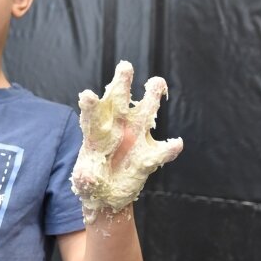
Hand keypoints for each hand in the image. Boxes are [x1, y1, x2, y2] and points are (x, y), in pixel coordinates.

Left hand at [71, 61, 182, 221]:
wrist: (108, 194)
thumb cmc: (91, 180)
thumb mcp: (84, 182)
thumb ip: (85, 179)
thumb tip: (88, 178)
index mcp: (96, 131)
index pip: (92, 115)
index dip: (90, 106)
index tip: (86, 95)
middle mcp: (117, 128)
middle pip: (119, 102)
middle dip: (122, 83)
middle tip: (125, 66)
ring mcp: (135, 139)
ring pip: (146, 113)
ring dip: (152, 97)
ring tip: (156, 81)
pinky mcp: (148, 156)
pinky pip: (161, 151)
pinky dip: (169, 149)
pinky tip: (176, 144)